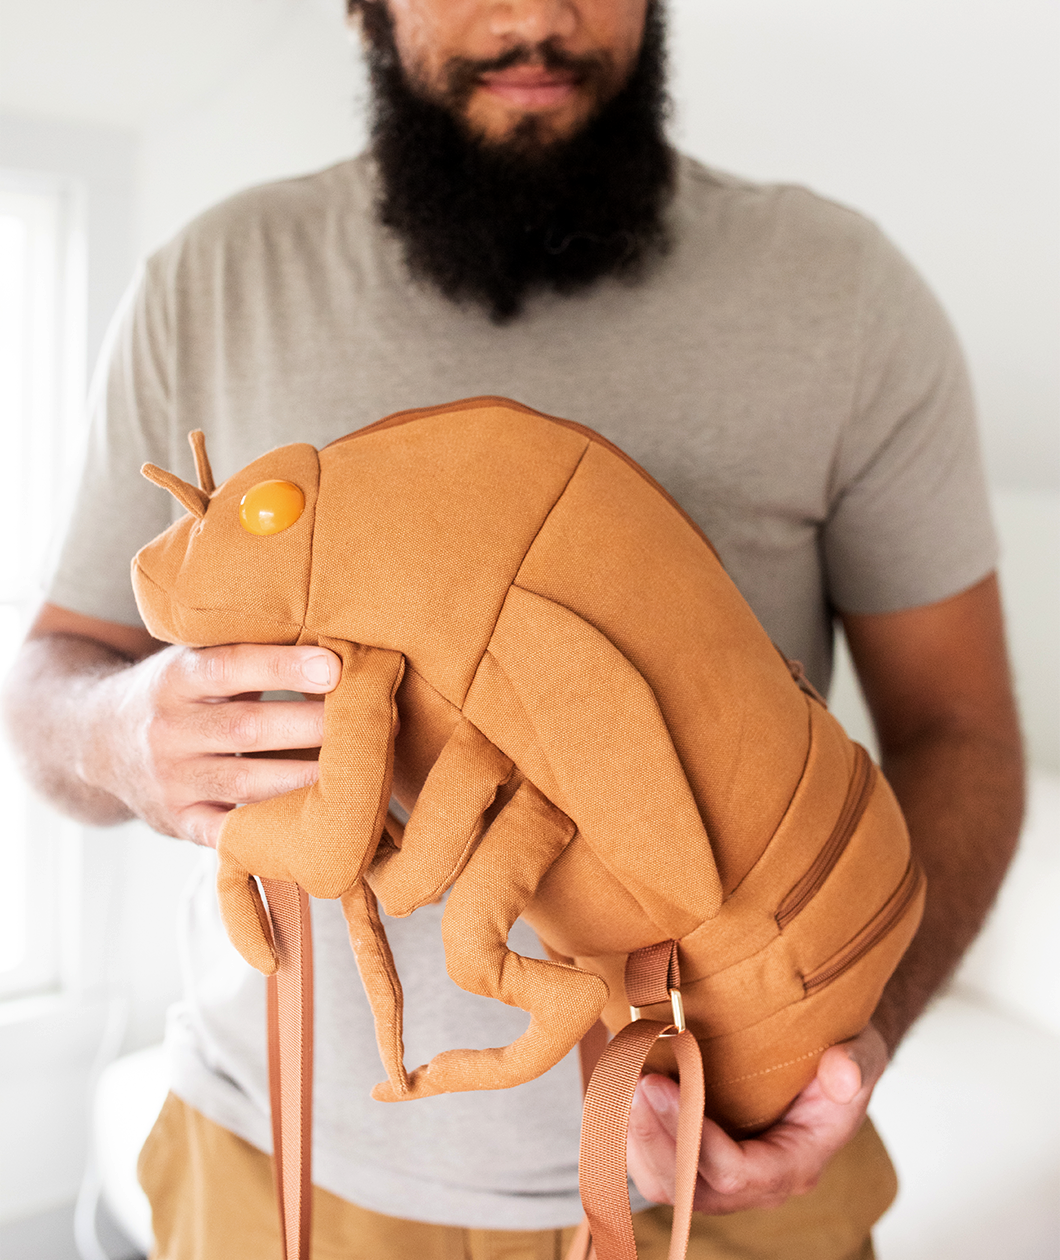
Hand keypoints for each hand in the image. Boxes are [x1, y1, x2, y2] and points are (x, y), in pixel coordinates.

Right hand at [80, 642, 341, 846]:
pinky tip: (316, 824)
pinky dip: (271, 830)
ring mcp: (171, 782)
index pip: (229, 667)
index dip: (282, 668)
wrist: (97, 740)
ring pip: (246, 785)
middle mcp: (168, 731)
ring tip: (359, 772)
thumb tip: (334, 640)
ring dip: (306, 779)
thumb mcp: (194, 656)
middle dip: (310, 725)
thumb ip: (249, 648)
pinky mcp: (179, 822)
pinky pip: (230, 833)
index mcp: (174, 679)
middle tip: (367, 721)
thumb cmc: (177, 690)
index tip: (333, 666)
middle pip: (246, 729)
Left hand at [626, 1024, 888, 1213]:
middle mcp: (754, 1181)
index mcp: (795, 1164)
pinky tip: (617, 1092)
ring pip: (667, 1183)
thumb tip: (843, 1072)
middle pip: (692, 1187)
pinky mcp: (698, 1157)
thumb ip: (857, 1064)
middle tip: (629, 1084)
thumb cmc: (842, 1059)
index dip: (695, 1138)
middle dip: (654, 1139)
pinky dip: (630, 1135)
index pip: (737, 1173)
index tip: (661, 1085)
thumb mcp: (864, 1053)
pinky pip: (656, 1165)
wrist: (829, 1063)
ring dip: (635, 1139)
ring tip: (617, 1085)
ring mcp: (723, 1174)